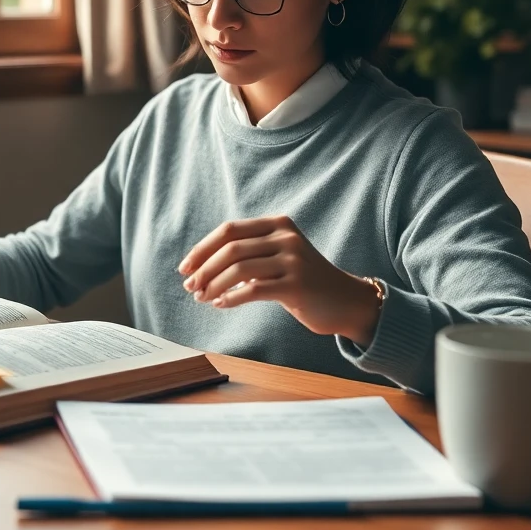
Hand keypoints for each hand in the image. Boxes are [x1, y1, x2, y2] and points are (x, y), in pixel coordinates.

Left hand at [177, 216, 381, 345]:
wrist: (346, 301)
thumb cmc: (304, 281)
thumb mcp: (278, 256)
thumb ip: (247, 254)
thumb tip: (200, 268)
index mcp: (277, 224)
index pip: (229, 230)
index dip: (202, 249)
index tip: (184, 268)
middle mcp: (286, 237)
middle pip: (230, 249)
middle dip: (203, 269)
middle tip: (189, 287)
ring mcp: (293, 260)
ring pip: (239, 269)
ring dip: (213, 285)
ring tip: (202, 298)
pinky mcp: (297, 285)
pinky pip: (254, 290)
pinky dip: (231, 298)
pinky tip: (221, 305)